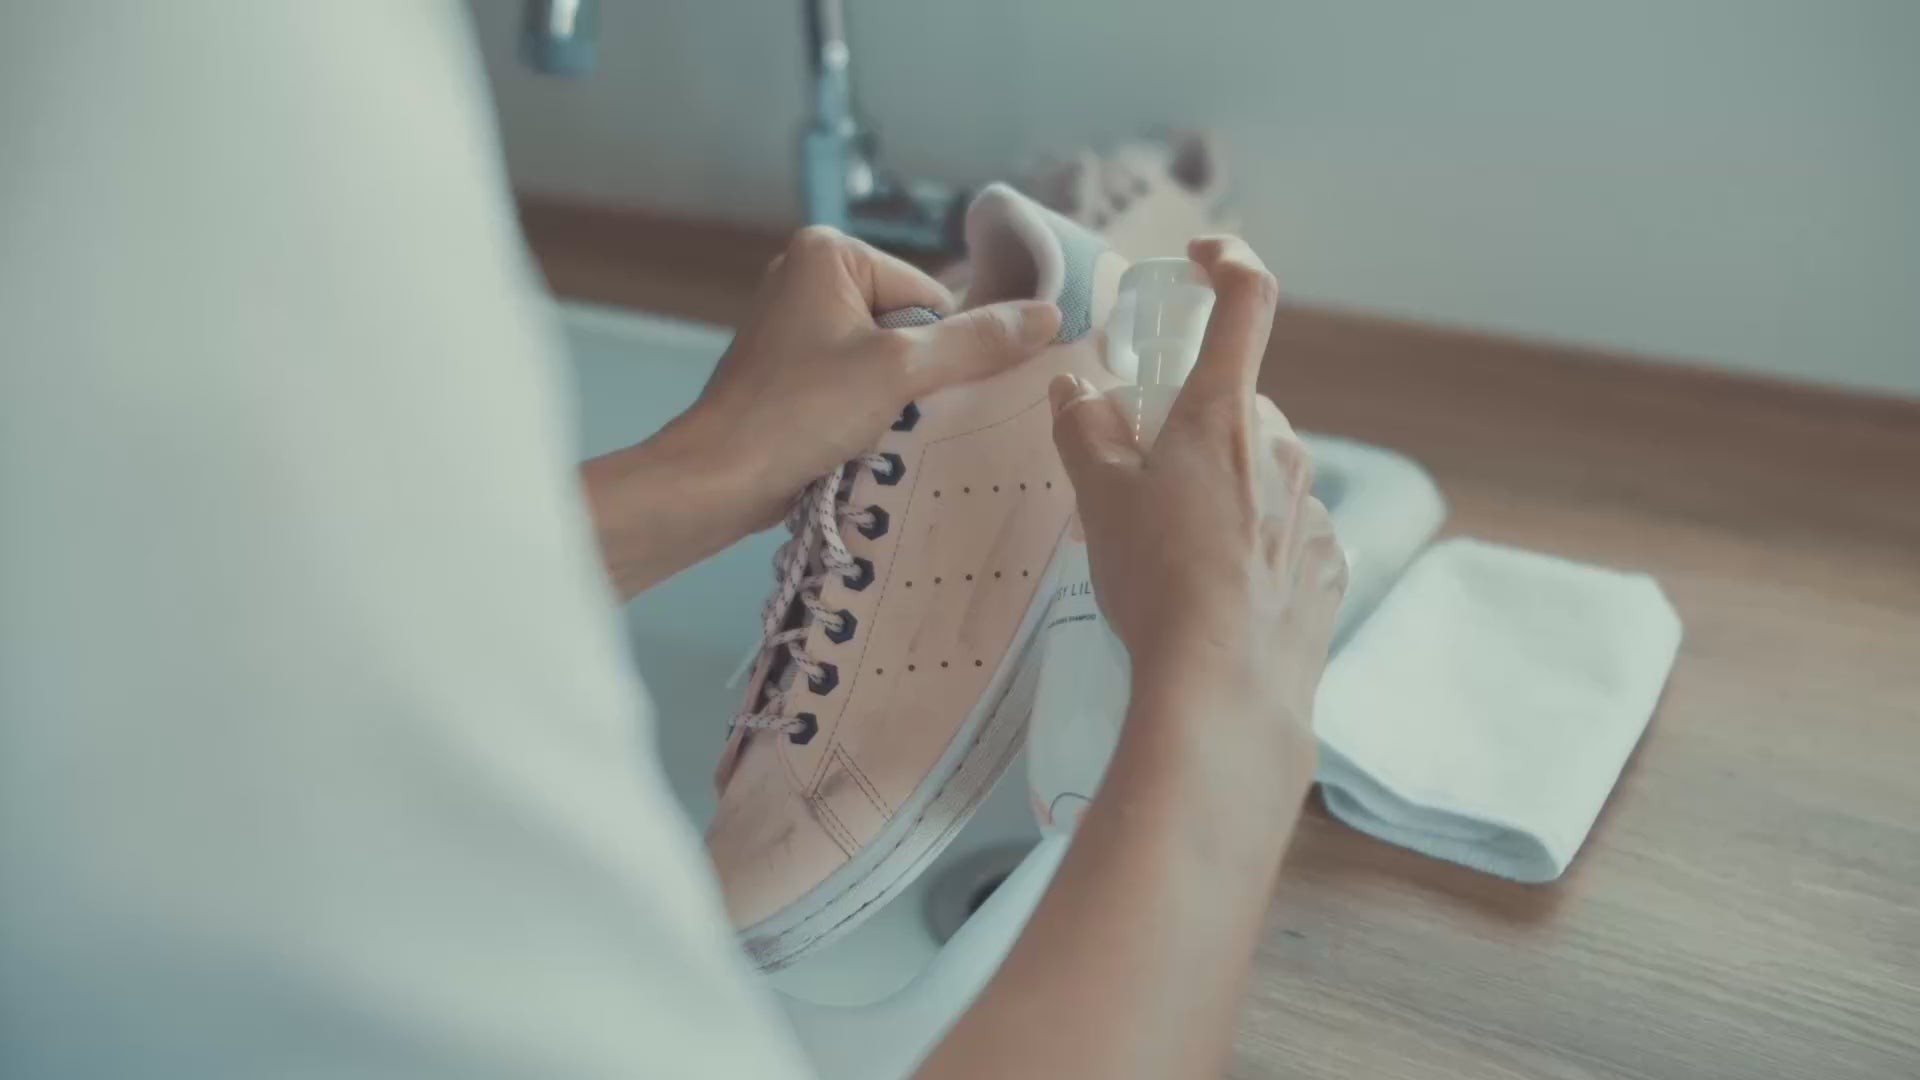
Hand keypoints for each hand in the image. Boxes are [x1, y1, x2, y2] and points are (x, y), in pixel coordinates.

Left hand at [669, 225, 1060, 532]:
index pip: (932, 297)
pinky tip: (854, 441)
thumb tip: (1050, 314)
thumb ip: (976, 342)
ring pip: (886, 360)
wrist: (719, 478)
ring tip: (869, 432)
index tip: (912, 394)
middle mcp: (809, 274)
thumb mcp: (900, 371)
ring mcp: (795, 324)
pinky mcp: (789, 370)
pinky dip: (865, 412)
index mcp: (830, 251)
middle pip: (911, 326)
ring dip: (893, 400)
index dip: (938, 351)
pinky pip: (855, 381)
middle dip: (915, 377)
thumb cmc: (800, 412)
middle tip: (890, 416)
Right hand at [1047, 237, 1346, 762]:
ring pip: (1261, 470)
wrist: (1224, 691)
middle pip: (1237, 405)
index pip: (1245, 300)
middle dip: (1192, 425)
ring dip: (1220, 487)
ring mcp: (1312, 509)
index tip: (1201, 259)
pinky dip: (1250, 542)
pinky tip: (1215, 588)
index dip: (1226, 262)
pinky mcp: (1328, 566)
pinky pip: (1285, 530)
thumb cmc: (1157, 583)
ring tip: (1171, 549)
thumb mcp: (1100, 500)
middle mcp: (1282, 449)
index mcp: (1225, 414)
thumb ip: (1084, 432)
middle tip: (1141, 474)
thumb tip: (1075, 391)